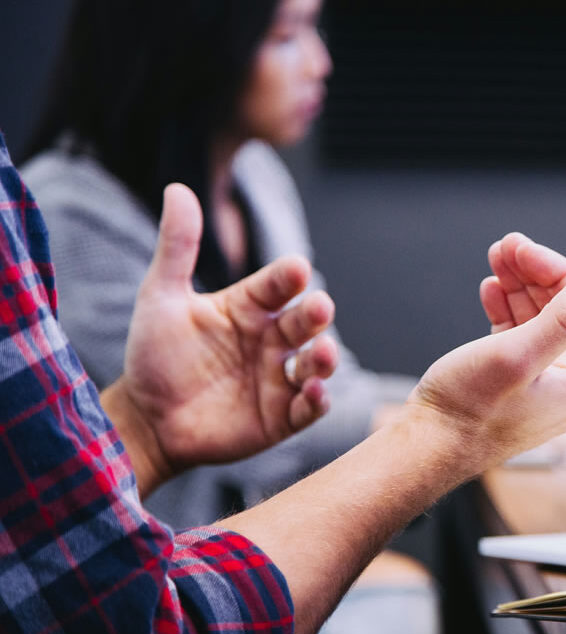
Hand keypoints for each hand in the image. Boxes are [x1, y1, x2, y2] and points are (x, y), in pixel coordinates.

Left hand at [107, 184, 337, 492]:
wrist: (145, 420)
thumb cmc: (155, 356)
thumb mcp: (161, 297)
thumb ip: (177, 247)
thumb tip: (177, 188)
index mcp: (250, 307)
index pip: (278, 285)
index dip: (288, 277)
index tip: (295, 268)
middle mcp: (271, 339)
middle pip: (305, 321)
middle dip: (316, 314)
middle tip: (319, 307)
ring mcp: (279, 378)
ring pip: (316, 362)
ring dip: (325, 357)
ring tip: (323, 354)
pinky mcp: (281, 417)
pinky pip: (309, 407)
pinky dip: (317, 400)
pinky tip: (314, 392)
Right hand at [404, 233, 565, 466]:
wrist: (427, 447)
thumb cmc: (468, 409)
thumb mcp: (518, 355)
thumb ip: (565, 319)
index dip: (553, 269)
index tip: (520, 247)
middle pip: (563, 309)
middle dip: (534, 273)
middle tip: (505, 245)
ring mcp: (544, 383)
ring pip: (539, 318)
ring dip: (518, 286)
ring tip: (496, 259)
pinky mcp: (516, 383)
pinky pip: (520, 335)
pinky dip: (507, 309)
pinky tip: (491, 290)